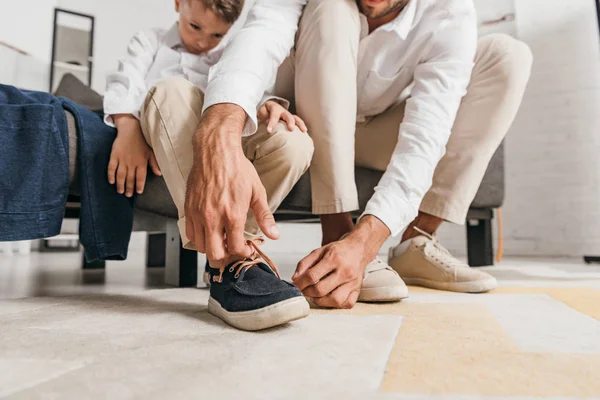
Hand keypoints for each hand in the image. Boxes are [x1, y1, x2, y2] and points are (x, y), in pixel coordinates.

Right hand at [108, 114, 160, 196]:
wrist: (131, 130)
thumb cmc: (142, 142)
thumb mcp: (151, 152)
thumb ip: (154, 163)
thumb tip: (159, 174)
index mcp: (141, 162)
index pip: (140, 177)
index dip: (139, 185)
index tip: (138, 192)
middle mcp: (132, 162)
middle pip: (130, 178)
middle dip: (129, 188)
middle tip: (128, 195)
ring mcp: (122, 159)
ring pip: (120, 175)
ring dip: (120, 184)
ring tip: (120, 191)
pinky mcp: (114, 155)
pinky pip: (111, 167)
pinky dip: (111, 175)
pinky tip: (111, 181)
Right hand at [184, 104, 279, 261]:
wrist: (216, 151)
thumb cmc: (237, 168)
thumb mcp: (257, 192)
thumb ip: (265, 216)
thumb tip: (274, 235)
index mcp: (233, 215)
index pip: (236, 249)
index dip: (243, 253)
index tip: (247, 249)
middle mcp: (213, 217)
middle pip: (215, 255)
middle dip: (226, 257)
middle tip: (233, 249)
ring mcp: (198, 214)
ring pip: (201, 246)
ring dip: (213, 247)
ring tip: (222, 239)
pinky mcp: (188, 208)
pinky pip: (190, 234)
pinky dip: (200, 238)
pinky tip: (210, 231)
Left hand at [258, 100, 307, 133]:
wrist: (269, 107)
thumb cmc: (266, 111)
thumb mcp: (262, 112)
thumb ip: (265, 117)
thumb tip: (268, 123)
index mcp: (275, 109)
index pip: (274, 116)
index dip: (272, 123)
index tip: (269, 131)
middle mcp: (283, 112)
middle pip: (288, 116)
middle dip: (290, 122)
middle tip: (291, 129)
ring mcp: (289, 116)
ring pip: (296, 118)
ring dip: (300, 124)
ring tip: (304, 130)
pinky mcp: (292, 120)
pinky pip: (298, 122)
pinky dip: (302, 127)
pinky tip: (305, 134)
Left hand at [292, 216, 390, 308]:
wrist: (358, 249)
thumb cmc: (338, 251)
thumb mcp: (319, 251)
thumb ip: (304, 263)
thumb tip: (295, 279)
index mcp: (334, 259)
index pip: (312, 276)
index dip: (300, 283)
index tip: (295, 285)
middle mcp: (345, 271)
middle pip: (321, 289)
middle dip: (307, 292)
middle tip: (304, 290)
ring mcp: (353, 282)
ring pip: (335, 300)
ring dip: (321, 301)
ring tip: (316, 295)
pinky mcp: (358, 290)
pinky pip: (347, 304)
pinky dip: (336, 304)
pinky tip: (329, 298)